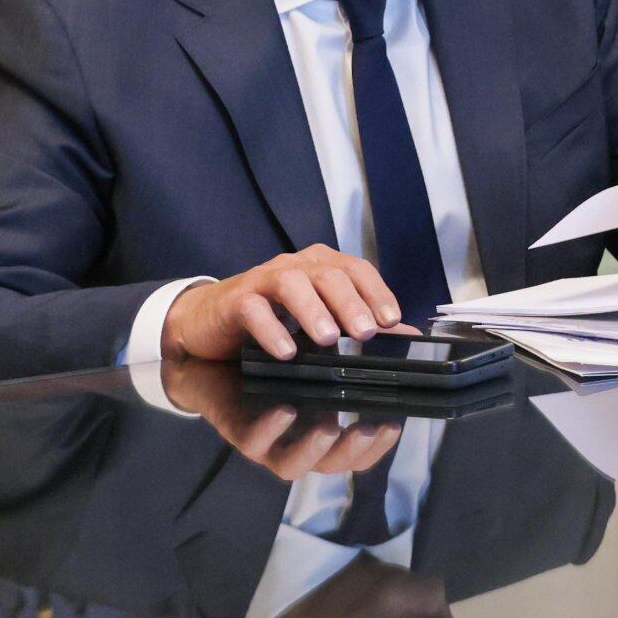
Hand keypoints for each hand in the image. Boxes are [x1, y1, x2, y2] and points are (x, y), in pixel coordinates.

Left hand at [157, 356, 404, 482]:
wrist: (214, 359)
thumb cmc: (274, 357)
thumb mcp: (318, 351)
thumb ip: (355, 350)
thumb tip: (405, 333)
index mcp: (325, 427)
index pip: (360, 452)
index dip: (379, 446)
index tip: (394, 422)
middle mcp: (300, 443)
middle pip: (332, 464)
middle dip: (352, 451)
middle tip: (368, 428)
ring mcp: (270, 444)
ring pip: (294, 464)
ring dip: (314, 449)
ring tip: (330, 425)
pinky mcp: (240, 433)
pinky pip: (255, 442)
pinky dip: (271, 430)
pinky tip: (285, 409)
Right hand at [164, 247, 404, 361]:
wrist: (210, 319)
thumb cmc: (272, 318)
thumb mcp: (318, 320)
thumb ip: (357, 323)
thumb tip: (406, 335)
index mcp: (321, 266)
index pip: (356, 269)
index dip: (377, 291)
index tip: (392, 320)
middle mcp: (296, 266)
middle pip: (329, 274)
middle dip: (350, 303)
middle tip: (366, 332)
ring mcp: (264, 279)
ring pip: (292, 284)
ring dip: (313, 310)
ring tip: (328, 339)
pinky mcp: (236, 299)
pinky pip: (254, 308)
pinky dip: (271, 329)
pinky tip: (285, 351)